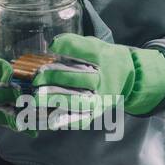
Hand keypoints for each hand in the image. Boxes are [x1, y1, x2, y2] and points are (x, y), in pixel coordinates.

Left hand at [32, 34, 164, 117]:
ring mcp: (100, 98)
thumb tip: (52, 46)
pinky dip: (63, 120)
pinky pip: (79, 119)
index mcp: (102, 57)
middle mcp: (102, 79)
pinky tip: (47, 119)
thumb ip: (74, 44)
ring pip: (77, 101)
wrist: (128, 77)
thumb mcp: (94, 44)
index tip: (52, 46)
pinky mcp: (96, 112)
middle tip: (36, 78)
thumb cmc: (103, 59)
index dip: (66, 46)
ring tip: (36, 98)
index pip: (84, 49)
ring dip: (55, 99)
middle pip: (77, 77)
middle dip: (53, 77)